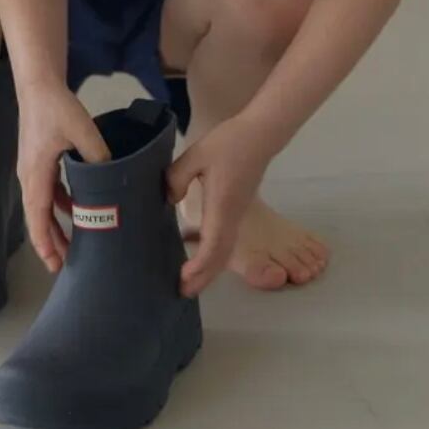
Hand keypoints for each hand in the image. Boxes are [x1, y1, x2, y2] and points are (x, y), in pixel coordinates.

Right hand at [16, 81, 109, 272]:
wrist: (38, 85)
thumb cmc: (56, 107)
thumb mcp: (82, 132)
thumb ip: (98, 157)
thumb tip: (114, 180)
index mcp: (36, 174)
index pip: (39, 217)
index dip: (46, 243)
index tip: (54, 264)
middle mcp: (29, 176)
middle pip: (38, 217)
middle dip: (50, 242)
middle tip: (64, 266)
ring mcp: (32, 169)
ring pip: (42, 206)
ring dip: (55, 225)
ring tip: (71, 244)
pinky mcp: (38, 161)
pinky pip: (47, 191)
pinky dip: (59, 205)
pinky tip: (75, 209)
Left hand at [165, 118, 270, 296]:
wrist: (259, 135)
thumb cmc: (229, 143)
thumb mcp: (197, 154)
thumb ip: (178, 176)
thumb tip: (168, 199)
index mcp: (222, 205)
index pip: (213, 244)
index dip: (199, 266)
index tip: (183, 279)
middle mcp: (232, 216)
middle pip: (221, 256)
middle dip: (203, 277)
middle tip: (183, 293)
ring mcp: (237, 215)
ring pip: (225, 251)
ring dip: (209, 270)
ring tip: (191, 283)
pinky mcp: (237, 210)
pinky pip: (226, 241)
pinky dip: (215, 257)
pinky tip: (202, 259)